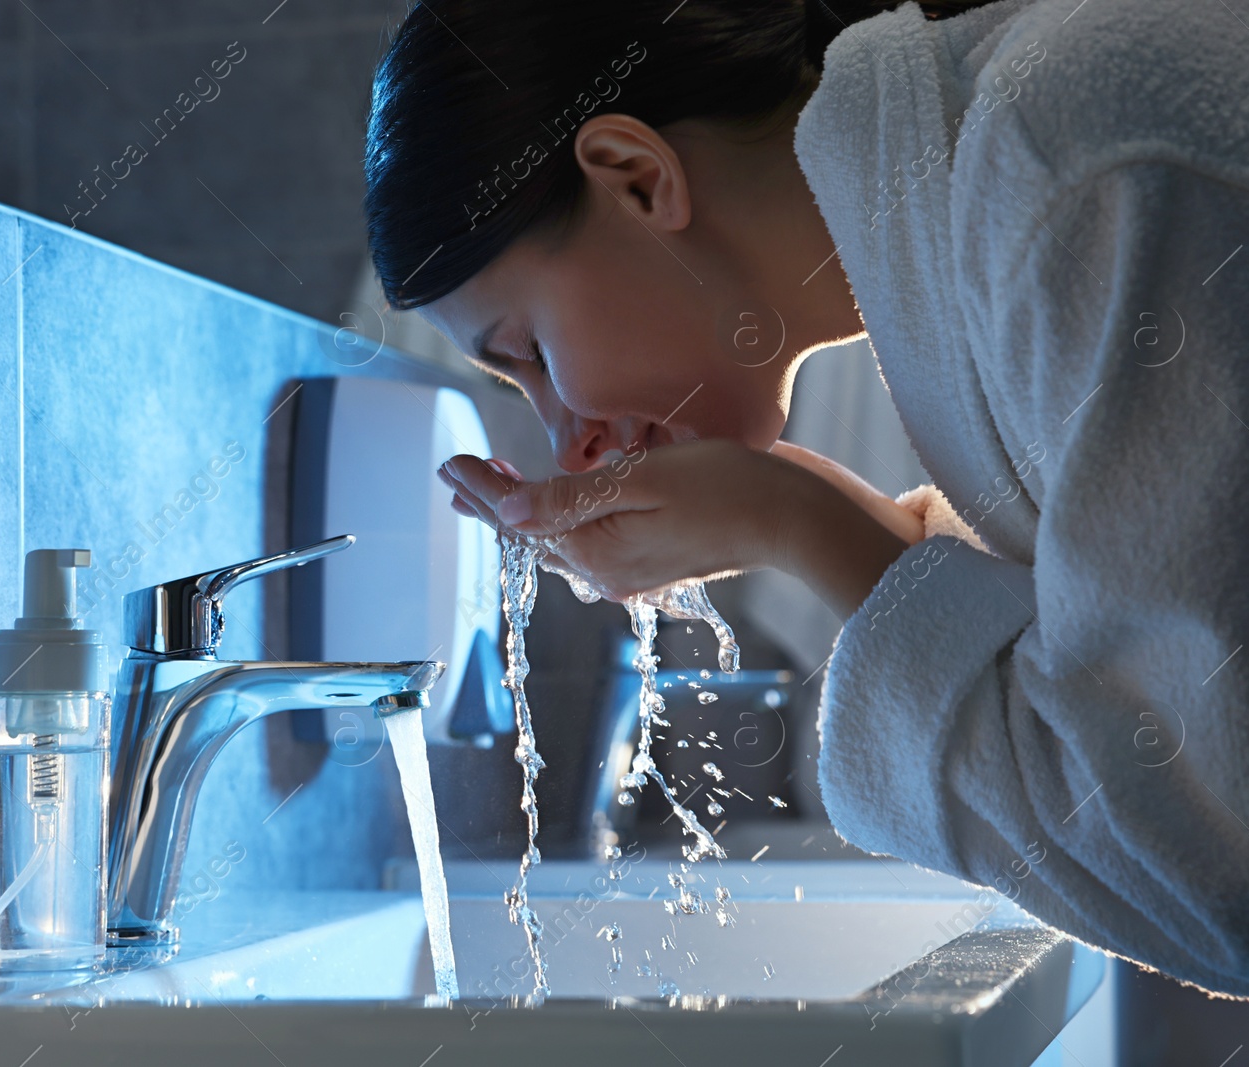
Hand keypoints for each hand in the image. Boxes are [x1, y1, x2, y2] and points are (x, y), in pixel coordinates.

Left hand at [438, 440, 911, 615]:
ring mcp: (633, 568)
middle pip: (535, 534)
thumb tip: (505, 508)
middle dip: (494, 503)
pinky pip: (593, 540)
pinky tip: (561, 504)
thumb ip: (570, 497)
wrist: (799, 520)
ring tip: (494, 489)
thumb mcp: (644, 481)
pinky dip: (565, 518)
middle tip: (457, 477)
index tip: (448, 464)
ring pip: (562, 539)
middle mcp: (608, 570)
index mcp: (598, 552)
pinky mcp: (657, 556)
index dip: (482, 488)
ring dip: (526, 510)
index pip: (521, 518)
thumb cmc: (730, 487)